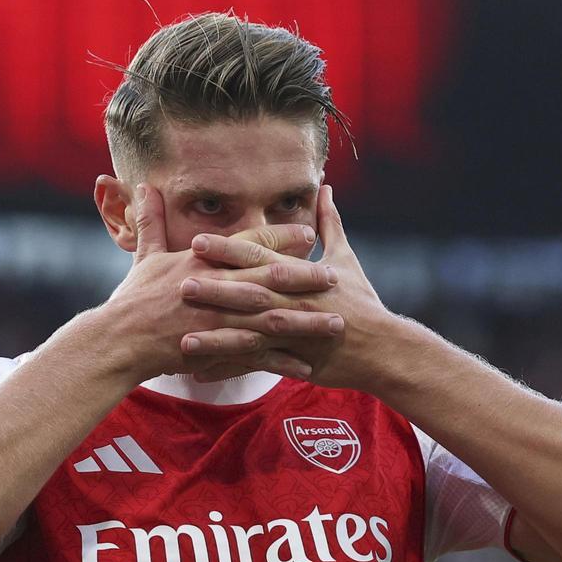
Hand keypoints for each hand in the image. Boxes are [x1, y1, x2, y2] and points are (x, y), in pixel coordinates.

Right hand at [102, 184, 344, 382]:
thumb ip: (151, 221)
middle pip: (270, 280)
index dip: (282, 237)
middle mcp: (216, 287)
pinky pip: (257, 356)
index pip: (250, 244)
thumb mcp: (144, 256)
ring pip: (272, 319)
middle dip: (306, 278)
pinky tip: (307, 366)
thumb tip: (143, 186)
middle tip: (335, 277)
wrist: (119, 340)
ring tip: (335, 323)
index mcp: (203, 261)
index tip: (309, 232)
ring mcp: (219, 320)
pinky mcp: (217, 349)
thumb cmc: (132, 298)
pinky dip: (283, 361)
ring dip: (306, 321)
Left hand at [180, 185, 398, 388]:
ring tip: (184, 337)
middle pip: (249, 294)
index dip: (228, 249)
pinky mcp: (293, 361)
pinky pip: (254, 367)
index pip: (259, 257)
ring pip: (249, 335)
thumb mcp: (346, 258)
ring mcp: (292, 334)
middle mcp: (293, 302)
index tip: (197, 241)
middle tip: (179, 283)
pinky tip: (198, 373)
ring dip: (216, 336)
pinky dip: (228, 370)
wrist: (382, 347)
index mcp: (300, 275)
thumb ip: (329, 223)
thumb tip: (326, 188)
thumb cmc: (361, 300)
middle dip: (214, 289)